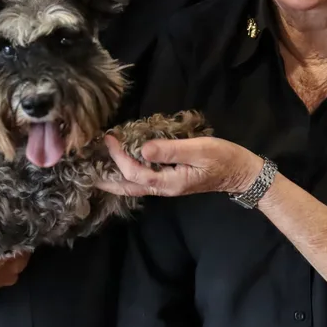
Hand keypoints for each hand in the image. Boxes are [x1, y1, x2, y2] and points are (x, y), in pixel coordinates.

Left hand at [95, 134, 263, 196]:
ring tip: (97, 164)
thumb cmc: (223, 159)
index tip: (109, 137)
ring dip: (114, 175)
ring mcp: (166, 186)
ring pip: (133, 185)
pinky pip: (142, 179)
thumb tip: (143, 149)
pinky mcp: (170, 179)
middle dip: (105, 177)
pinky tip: (121, 162)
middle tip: (86, 163)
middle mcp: (163, 188)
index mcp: (168, 182)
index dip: (118, 156)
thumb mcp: (199, 150)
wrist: (241, 172)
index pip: (134, 172)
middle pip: (127, 186)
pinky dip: (127, 172)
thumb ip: (171, 150)